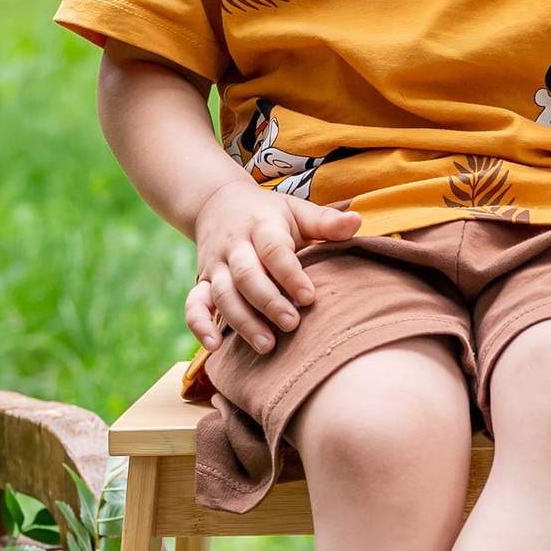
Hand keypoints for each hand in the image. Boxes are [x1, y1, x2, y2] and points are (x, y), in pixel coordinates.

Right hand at [187, 176, 360, 355]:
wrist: (217, 203)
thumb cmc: (269, 214)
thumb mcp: (296, 210)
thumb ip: (325, 221)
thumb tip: (358, 222)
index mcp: (261, 226)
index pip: (274, 250)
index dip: (290, 274)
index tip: (309, 297)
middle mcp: (235, 246)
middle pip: (246, 276)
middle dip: (268, 302)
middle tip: (292, 325)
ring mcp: (215, 266)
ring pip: (223, 295)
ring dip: (242, 321)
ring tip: (267, 345)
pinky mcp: (202, 282)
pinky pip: (193, 305)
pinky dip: (199, 326)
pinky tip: (215, 347)